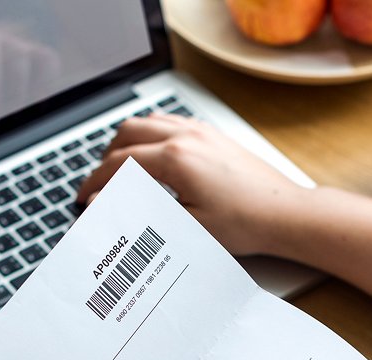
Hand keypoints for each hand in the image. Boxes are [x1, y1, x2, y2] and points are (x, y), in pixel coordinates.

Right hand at [77, 114, 308, 256]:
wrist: (285, 213)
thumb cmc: (246, 223)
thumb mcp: (188, 226)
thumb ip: (142, 213)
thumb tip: (107, 205)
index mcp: (176, 158)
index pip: (120, 164)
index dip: (96, 183)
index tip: (85, 199)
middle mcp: (187, 136)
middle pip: (127, 134)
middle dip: (106, 159)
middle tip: (99, 186)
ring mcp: (202, 131)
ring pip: (148, 121)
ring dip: (126, 142)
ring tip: (119, 169)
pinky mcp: (214, 135)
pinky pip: (170, 121)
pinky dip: (150, 134)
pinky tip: (152, 154)